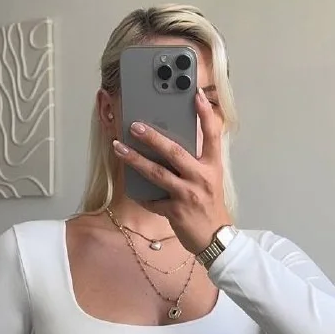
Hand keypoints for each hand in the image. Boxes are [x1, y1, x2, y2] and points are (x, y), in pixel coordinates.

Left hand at [112, 88, 232, 254]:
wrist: (215, 239)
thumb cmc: (210, 206)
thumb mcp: (211, 180)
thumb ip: (196, 162)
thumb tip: (169, 145)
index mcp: (212, 167)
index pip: (212, 135)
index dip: (205, 114)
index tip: (196, 95)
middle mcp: (201, 178)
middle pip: (175, 152)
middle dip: (152, 137)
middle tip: (134, 125)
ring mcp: (188, 195)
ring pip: (157, 173)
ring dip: (135, 160)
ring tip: (119, 148)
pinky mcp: (175, 212)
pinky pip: (152, 200)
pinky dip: (140, 193)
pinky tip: (129, 184)